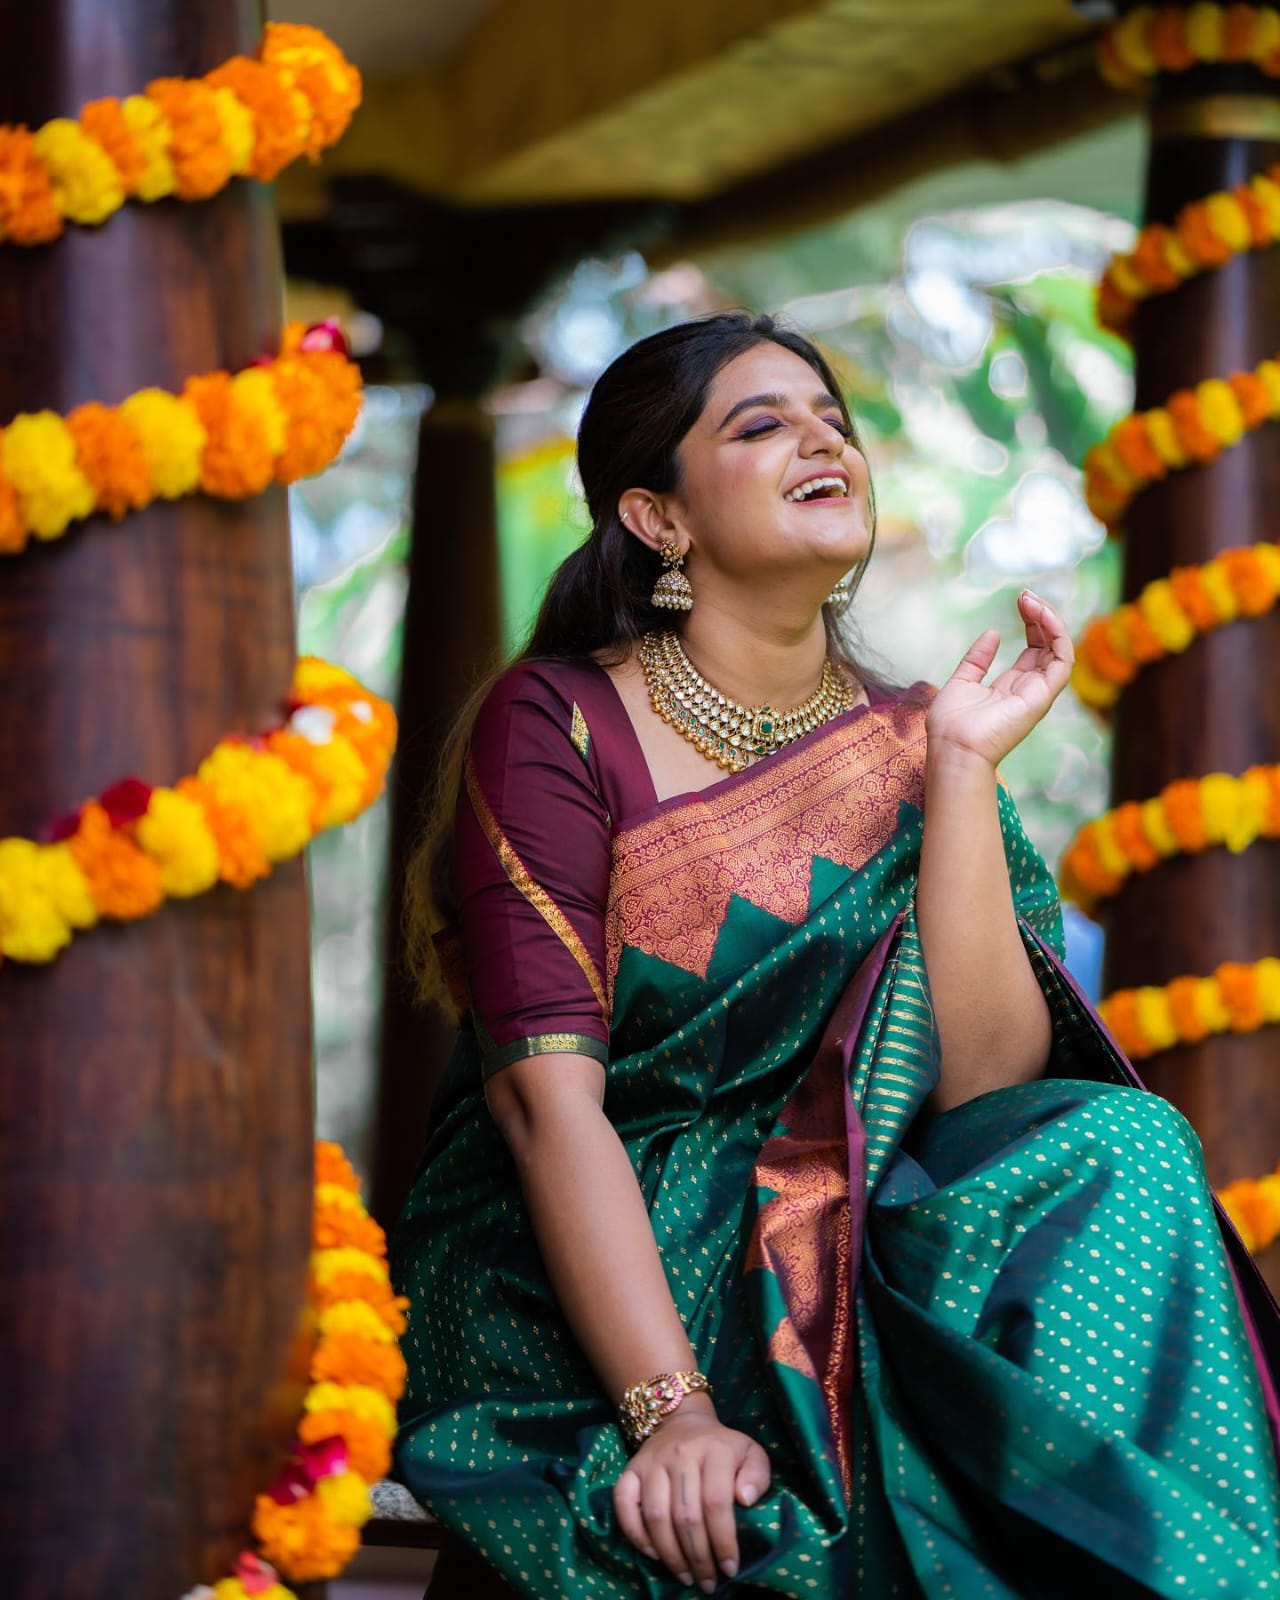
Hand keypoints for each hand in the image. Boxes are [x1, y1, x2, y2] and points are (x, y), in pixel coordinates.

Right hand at [613, 1404, 770, 1590]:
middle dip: (698, 1557)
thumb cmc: (722, 1448)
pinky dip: (635, 1534)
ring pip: (656, 1515)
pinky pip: (623, 1503)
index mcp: (714, 1450)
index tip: (729, 1569)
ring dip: (670, 1554)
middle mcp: (680, 1454)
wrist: (683, 1422)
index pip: (716, 1502)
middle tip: (707, 1582)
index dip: (723, 1541)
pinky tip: (654, 1554)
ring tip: (685, 1577)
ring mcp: (652, 1461)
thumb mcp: (750, 1453)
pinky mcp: (630, 1469)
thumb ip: (757, 1475)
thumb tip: (746, 1499)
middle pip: (685, 1515)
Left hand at [926, 591, 1073, 769]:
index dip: (1031, 623)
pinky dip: (1057, 634)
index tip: (1020, 601)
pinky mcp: (1043, 695)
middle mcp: (1029, 688)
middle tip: (1025, 595)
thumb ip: (977, 659)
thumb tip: (993, 633)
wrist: (953, 748)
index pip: (1034, 648)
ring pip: (1060, 649)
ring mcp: (1038, 692)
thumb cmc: (951, 725)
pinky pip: (1063, 659)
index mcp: (1010, 686)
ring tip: (1031, 600)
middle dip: (1041, 616)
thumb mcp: (961, 681)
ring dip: (1050, 620)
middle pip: (1048, 645)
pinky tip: (1041, 615)